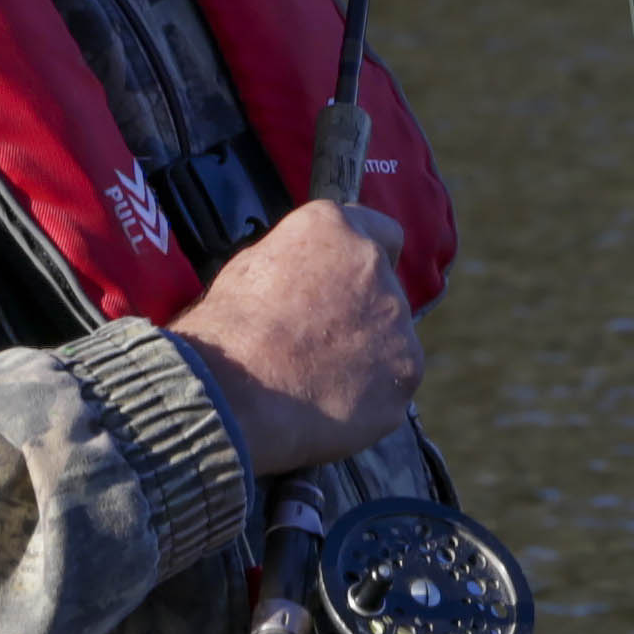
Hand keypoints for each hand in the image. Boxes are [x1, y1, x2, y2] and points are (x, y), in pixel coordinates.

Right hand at [161, 200, 419, 470]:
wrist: (233, 394)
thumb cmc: (227, 333)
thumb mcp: (248, 269)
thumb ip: (296, 262)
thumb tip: (306, 275)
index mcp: (335, 230)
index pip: (381, 231)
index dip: (366, 258)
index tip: (352, 281)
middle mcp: (375, 266)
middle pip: (384, 290)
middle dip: (360, 313)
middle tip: (319, 343)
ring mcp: (398, 321)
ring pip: (392, 338)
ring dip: (368, 355)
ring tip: (318, 380)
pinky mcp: (405, 371)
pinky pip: (394, 382)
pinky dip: (372, 394)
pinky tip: (332, 404)